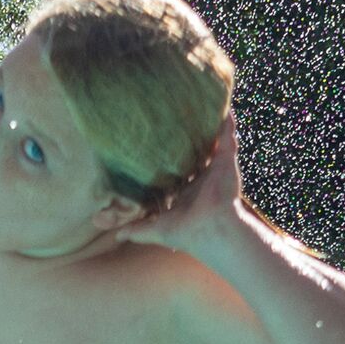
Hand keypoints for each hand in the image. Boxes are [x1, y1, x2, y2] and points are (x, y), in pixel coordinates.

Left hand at [112, 120, 245, 251]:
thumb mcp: (156, 230)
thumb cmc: (186, 232)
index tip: (155, 150)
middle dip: (187, 143)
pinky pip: (228, 139)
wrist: (212, 230)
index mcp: (188, 194)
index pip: (177, 175)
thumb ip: (137, 230)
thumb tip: (117, 235)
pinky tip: (225, 109)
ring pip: (211, 145)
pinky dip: (227, 125)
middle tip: (175, 122)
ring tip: (202, 108)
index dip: (168, 163)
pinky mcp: (226, 162)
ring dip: (208, 129)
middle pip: (194, 157)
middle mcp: (202, 180)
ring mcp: (215, 171)